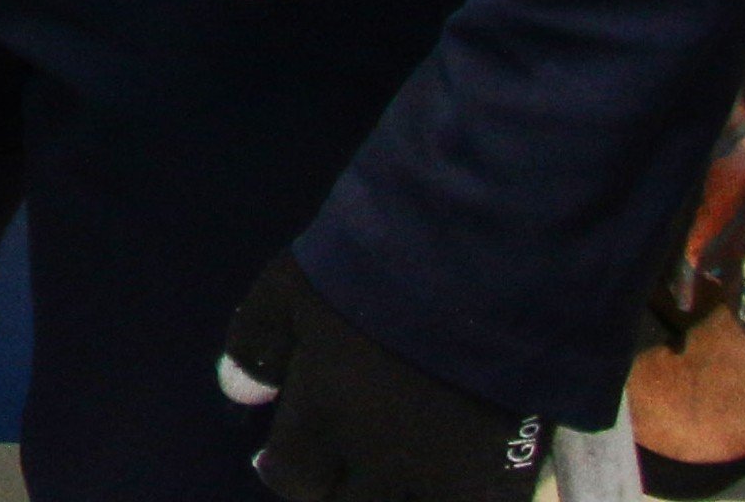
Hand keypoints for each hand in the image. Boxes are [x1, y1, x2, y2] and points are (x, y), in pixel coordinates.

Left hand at [218, 254, 546, 499]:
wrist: (479, 266)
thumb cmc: (372, 269)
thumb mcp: (289, 289)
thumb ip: (257, 346)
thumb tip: (239, 396)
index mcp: (324, 418)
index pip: (293, 477)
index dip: (283, 470)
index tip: (276, 460)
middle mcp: (380, 461)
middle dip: (334, 490)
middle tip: (337, 470)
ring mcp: (445, 475)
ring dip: (395, 496)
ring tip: (392, 479)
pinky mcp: (505, 475)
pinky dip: (459, 498)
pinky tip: (453, 482)